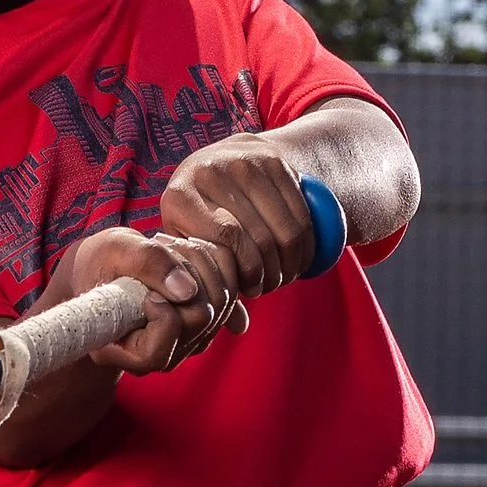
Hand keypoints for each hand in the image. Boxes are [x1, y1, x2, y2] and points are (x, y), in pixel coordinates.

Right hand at [59, 225, 242, 373]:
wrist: (110, 267)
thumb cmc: (102, 262)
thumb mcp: (113, 251)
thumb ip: (146, 264)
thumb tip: (188, 290)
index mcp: (125, 351)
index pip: (157, 353)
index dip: (162, 317)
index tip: (147, 290)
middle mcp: (162, 355)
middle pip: (200, 318)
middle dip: (187, 271)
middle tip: (160, 245)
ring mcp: (189, 342)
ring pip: (222, 301)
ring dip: (202, 260)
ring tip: (170, 246)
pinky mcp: (208, 323)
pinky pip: (231, 289)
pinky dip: (215, 261)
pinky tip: (187, 251)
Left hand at [156, 134, 323, 300]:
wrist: (223, 160)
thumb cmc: (201, 215)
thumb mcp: (193, 244)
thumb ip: (210, 283)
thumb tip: (237, 327)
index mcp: (179, 198)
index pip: (225, 243)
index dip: (244, 272)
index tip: (250, 289)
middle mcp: (209, 174)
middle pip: (256, 238)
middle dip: (269, 272)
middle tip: (269, 285)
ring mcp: (242, 163)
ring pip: (283, 228)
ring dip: (291, 261)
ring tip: (284, 273)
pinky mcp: (272, 159)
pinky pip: (300, 211)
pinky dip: (306, 241)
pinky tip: (299, 255)